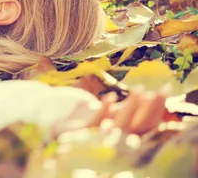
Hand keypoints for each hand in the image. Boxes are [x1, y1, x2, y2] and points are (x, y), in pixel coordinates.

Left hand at [51, 85, 169, 139]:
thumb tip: (150, 94)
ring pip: (121, 125)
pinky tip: (110, 96)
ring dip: (131, 107)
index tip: (167, 87)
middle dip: (150, 107)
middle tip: (157, 89)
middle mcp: (117, 140)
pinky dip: (104, 109)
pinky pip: (96, 122)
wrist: (62, 123)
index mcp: (126, 135)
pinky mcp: (83, 133)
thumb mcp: (113, 111)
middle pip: (140, 126)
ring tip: (139, 89)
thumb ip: (129, 107)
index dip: (159, 107)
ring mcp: (101, 137)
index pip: (149, 124)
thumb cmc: (91, 117)